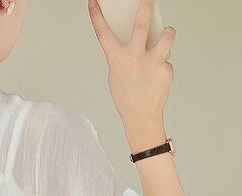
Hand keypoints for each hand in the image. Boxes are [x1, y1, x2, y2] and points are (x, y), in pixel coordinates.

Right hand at [88, 0, 175, 143]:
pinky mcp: (166, 69)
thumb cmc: (128, 97)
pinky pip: (167, 59)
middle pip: (142, 23)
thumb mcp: (117, 74)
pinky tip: (158, 75)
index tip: (95, 3)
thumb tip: (139, 38)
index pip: (104, 33)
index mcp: (117, 59)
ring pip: (167, 36)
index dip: (97, 16)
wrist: (141, 118)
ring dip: (167, 33)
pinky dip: (163, 64)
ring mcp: (153, 63)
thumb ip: (125, 55)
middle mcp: (135, 58)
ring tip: (165, 34)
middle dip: (145, 4)